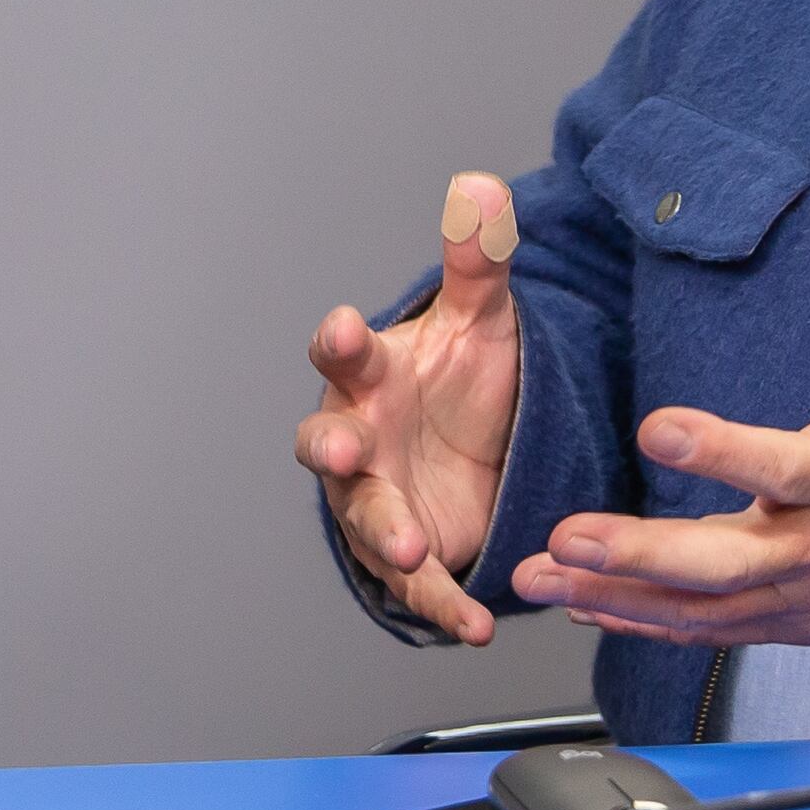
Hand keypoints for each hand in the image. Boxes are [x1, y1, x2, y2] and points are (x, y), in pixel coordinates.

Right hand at [295, 174, 531, 643]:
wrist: (478, 452)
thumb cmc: (457, 380)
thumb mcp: (481, 321)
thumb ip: (476, 261)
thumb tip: (481, 184)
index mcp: (370, 374)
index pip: (343, 352)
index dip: (341, 341)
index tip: (346, 327)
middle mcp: (359, 436)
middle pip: (328, 442)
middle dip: (334, 447)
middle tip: (348, 450)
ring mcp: (375, 499)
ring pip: (365, 518)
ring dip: (384, 534)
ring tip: (413, 548)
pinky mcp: (407, 553)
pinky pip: (417, 584)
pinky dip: (440, 605)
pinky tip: (472, 625)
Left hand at [512, 211, 809, 652]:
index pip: (789, 468)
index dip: (725, 453)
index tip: (657, 428)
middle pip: (732, 562)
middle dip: (643, 555)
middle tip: (568, 535)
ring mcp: (807, 593)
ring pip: (709, 608)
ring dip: (621, 596)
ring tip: (542, 575)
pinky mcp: (792, 621)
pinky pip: (713, 632)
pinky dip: (646, 624)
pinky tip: (584, 603)